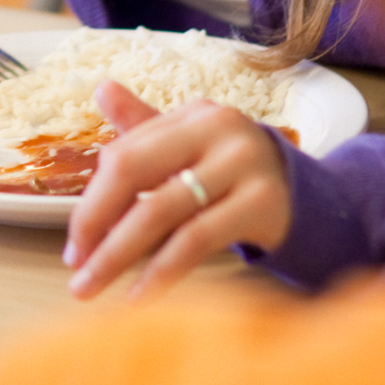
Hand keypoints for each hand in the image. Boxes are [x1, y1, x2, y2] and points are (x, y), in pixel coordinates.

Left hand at [61, 80, 292, 300]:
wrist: (311, 199)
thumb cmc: (234, 175)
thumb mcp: (192, 148)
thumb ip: (145, 128)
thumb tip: (99, 88)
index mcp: (193, 114)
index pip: (124, 154)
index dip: (92, 201)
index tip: (73, 245)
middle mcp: (218, 128)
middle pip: (134, 172)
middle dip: (96, 224)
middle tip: (75, 269)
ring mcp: (242, 163)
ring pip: (161, 211)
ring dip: (118, 255)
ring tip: (92, 288)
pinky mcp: (262, 201)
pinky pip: (197, 240)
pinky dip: (162, 271)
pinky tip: (139, 295)